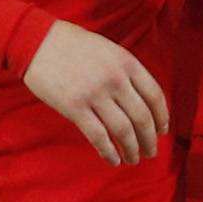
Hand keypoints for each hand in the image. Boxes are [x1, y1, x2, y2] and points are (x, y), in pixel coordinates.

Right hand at [22, 20, 168, 165]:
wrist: (39, 41)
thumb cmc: (75, 45)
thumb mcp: (109, 50)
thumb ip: (126, 72)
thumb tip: (141, 100)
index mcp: (127, 62)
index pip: (155, 95)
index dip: (162, 117)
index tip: (163, 131)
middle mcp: (116, 79)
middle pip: (142, 117)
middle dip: (149, 139)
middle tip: (151, 152)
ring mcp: (95, 94)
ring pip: (123, 130)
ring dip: (132, 149)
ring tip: (134, 159)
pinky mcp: (74, 107)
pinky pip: (98, 136)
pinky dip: (109, 151)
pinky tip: (114, 159)